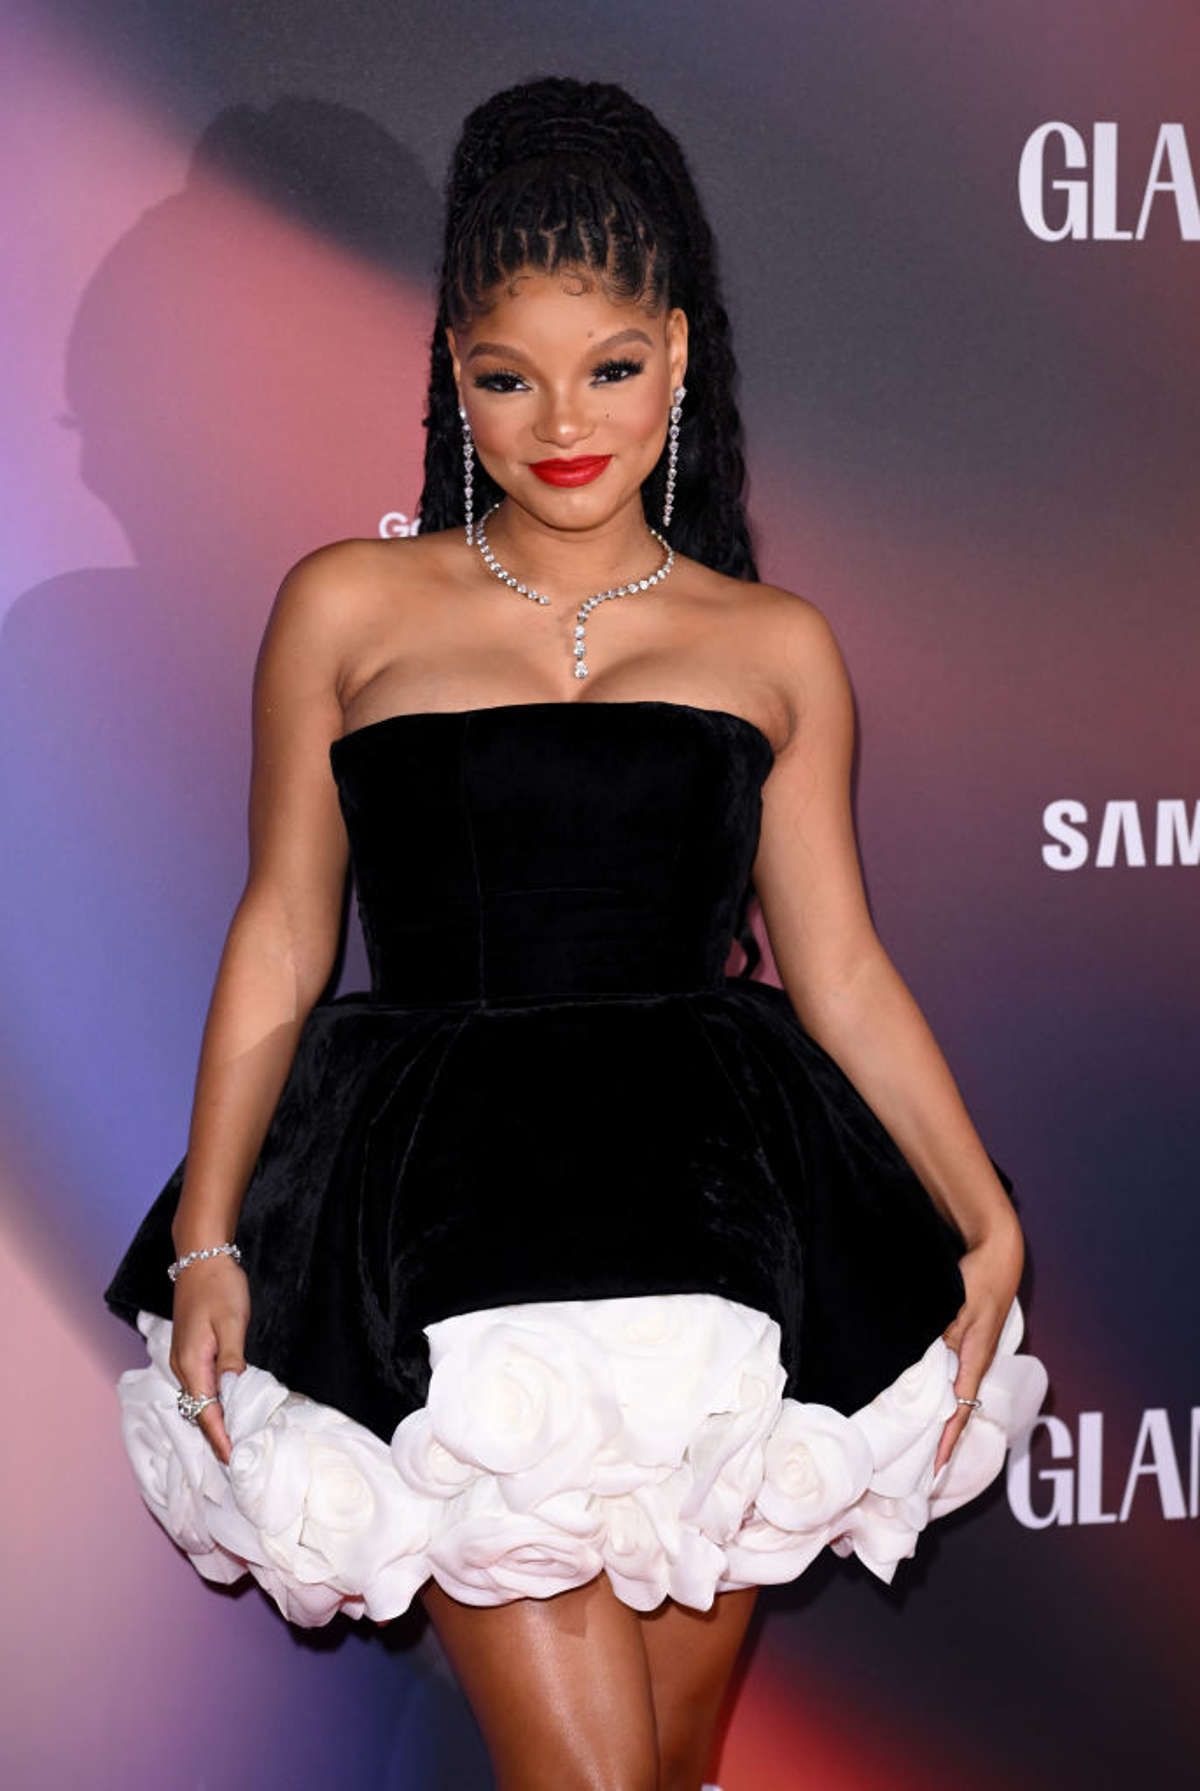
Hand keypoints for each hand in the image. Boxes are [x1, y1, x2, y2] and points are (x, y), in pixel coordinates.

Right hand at [168, 1254, 249, 1464]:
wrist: (201, 1258)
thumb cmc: (219, 1286)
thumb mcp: (232, 1322)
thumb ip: (232, 1360)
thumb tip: (234, 1392)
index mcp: (192, 1363)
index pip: (206, 1411)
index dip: (219, 1437)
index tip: (233, 1460)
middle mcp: (182, 1366)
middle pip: (198, 1411)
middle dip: (216, 1436)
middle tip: (239, 1459)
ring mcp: (183, 1358)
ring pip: (197, 1400)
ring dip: (214, 1420)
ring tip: (235, 1440)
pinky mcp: (189, 1350)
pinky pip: (198, 1386)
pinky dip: (211, 1403)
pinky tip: (226, 1407)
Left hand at [933, 1221, 1024, 1477]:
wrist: (997, 1252)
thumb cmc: (980, 1280)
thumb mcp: (958, 1309)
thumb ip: (942, 1337)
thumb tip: (924, 1368)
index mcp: (975, 1359)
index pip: (960, 1411)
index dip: (947, 1441)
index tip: (935, 1468)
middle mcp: (974, 1360)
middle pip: (956, 1407)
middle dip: (940, 1435)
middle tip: (920, 1462)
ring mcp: (970, 1349)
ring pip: (951, 1389)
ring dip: (937, 1411)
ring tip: (918, 1436)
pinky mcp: (965, 1336)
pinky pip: (949, 1370)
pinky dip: (936, 1386)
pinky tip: (920, 1389)